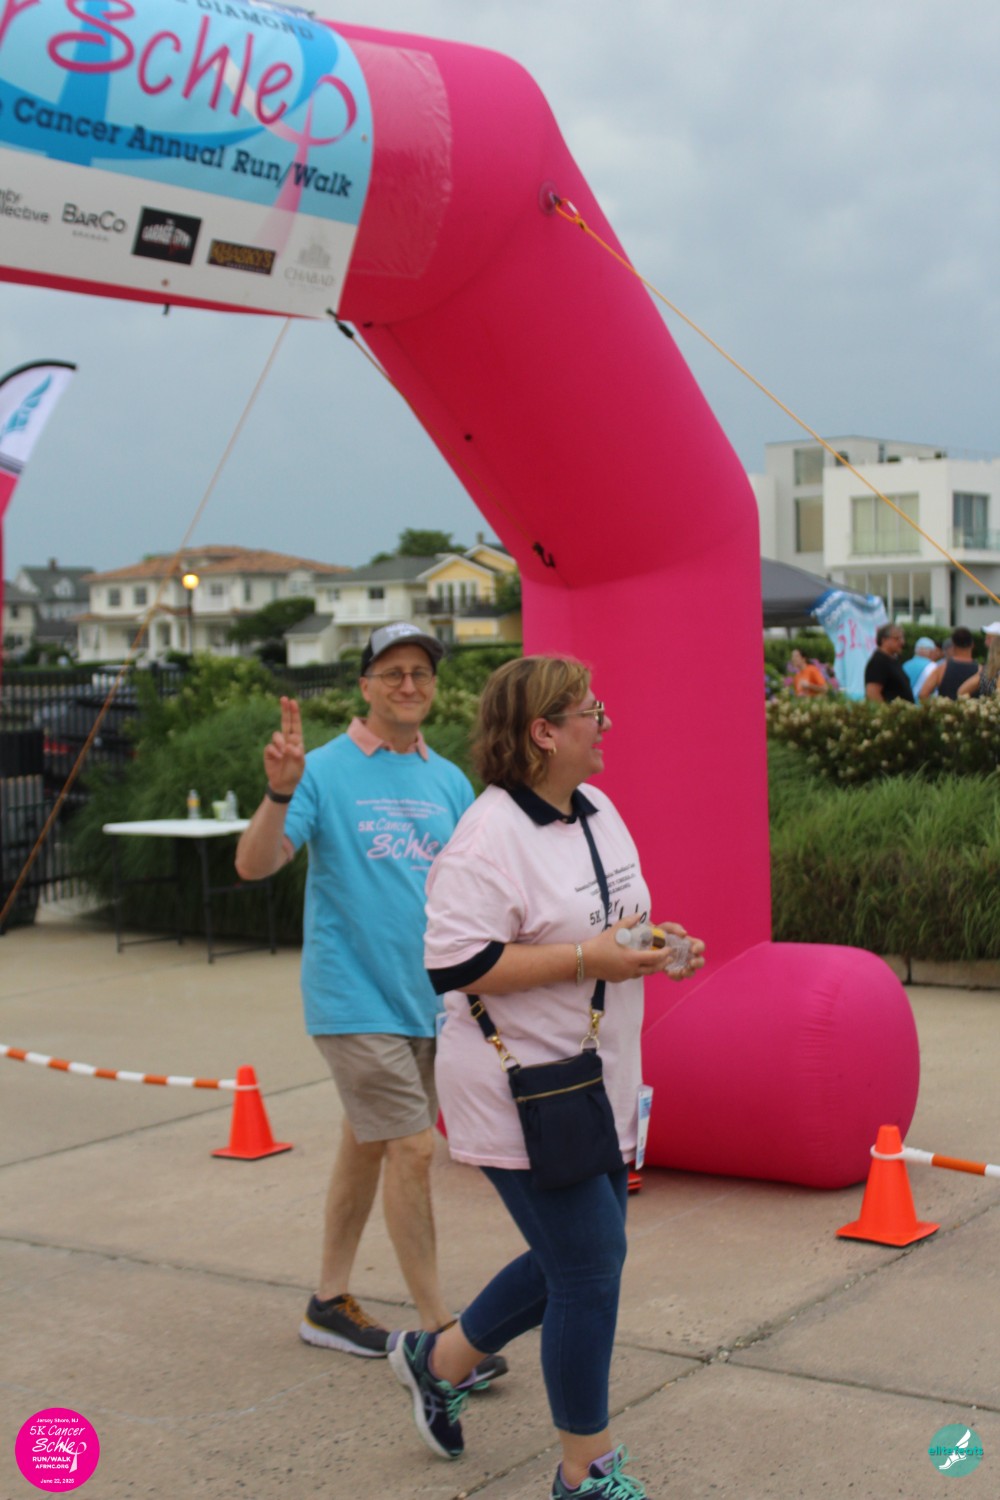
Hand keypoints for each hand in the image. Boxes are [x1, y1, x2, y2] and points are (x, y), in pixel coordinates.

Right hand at [263, 696, 305, 794]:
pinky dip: (275, 752)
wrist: (283, 784)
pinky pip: (270, 747)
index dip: (294, 713)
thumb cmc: (294, 773)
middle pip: (285, 723)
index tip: (293, 702)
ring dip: (281, 742)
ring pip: (277, 735)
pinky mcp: (269, 752)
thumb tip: (290, 745)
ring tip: (284, 753)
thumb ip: (297, 754)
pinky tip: (278, 758)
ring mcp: (277, 745)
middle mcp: (287, 741)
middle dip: (285, 710)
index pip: (296, 725)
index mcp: (297, 741)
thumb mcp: (300, 764)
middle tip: (284, 698)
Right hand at [582, 917, 705, 982]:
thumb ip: (628, 922)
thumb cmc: (599, 945)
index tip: (669, 949)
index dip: (665, 954)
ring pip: (643, 974)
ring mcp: (624, 976)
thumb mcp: (614, 931)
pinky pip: (633, 975)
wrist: (583, 960)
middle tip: (669, 958)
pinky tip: (637, 964)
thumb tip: (639, 915)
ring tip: (655, 961)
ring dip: (651, 968)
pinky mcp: (618, 979)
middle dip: (662, 963)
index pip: (655, 958)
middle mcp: (631, 970)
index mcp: (632, 958)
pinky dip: (639, 970)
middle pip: (653, 969)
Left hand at [654, 921, 705, 981]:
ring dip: (688, 973)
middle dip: (698, 963)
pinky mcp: (674, 971)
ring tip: (682, 971)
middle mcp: (689, 955)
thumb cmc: (661, 933)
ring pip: (691, 972)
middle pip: (700, 962)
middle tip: (691, 963)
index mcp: (690, 944)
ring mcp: (682, 964)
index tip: (693, 949)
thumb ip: (675, 928)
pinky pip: (679, 977)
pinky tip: (669, 973)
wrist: (649, 944)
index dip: (699, 948)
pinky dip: (676, 977)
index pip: (700, 946)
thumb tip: (684, 934)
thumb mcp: (666, 928)